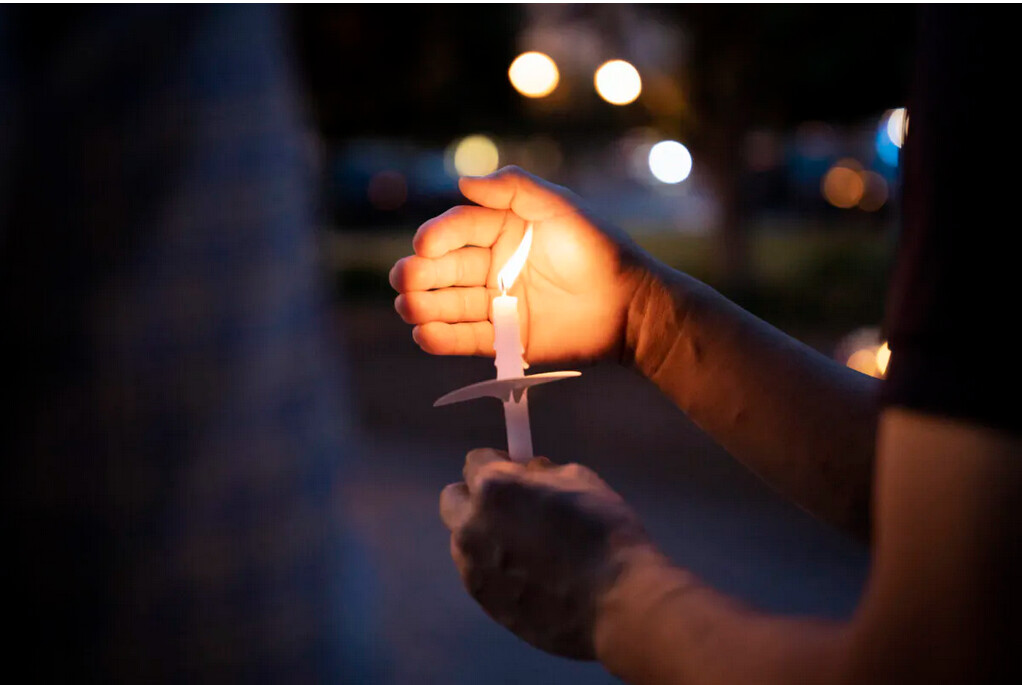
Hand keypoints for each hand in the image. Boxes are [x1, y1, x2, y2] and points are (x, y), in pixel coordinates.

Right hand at [390, 166, 651, 362]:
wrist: (630, 304)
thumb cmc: (598, 249)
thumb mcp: (560, 207)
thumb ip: (515, 188)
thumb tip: (463, 181)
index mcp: (501, 230)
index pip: (459, 230)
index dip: (438, 236)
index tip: (425, 245)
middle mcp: (493, 266)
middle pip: (445, 269)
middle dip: (419, 274)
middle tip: (404, 280)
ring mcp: (497, 304)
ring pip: (449, 305)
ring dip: (423, 306)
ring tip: (407, 307)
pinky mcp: (506, 338)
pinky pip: (468, 338)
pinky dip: (444, 339)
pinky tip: (424, 335)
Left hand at [439, 448, 655, 658]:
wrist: (617, 603)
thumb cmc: (604, 532)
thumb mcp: (579, 480)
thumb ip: (541, 471)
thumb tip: (526, 470)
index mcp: (493, 488)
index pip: (475, 461)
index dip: (499, 462)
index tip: (517, 471)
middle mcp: (471, 526)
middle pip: (454, 499)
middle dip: (476, 496)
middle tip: (511, 505)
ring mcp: (473, 568)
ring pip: (464, 539)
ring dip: (484, 534)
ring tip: (527, 546)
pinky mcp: (483, 601)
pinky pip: (479, 571)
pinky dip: (495, 567)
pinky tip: (532, 576)